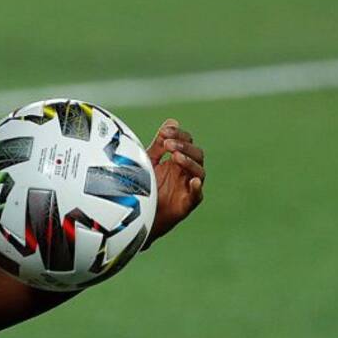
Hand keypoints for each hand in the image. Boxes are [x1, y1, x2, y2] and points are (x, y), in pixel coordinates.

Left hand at [146, 119, 204, 242]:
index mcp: (178, 160)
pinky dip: (196, 188)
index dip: (179, 134)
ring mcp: (188, 188)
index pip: (187, 142)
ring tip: (175, 156)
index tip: (164, 131)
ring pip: (199, 171)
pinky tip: (192, 181)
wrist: (137, 217)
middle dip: (183, 146)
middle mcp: (186, 172)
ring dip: (189, 162)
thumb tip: (172, 120)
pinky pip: (197, 195)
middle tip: (167, 145)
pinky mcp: (186, 204)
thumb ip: (159, 144)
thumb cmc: (145, 188)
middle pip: (197, 154)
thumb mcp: (149, 162)